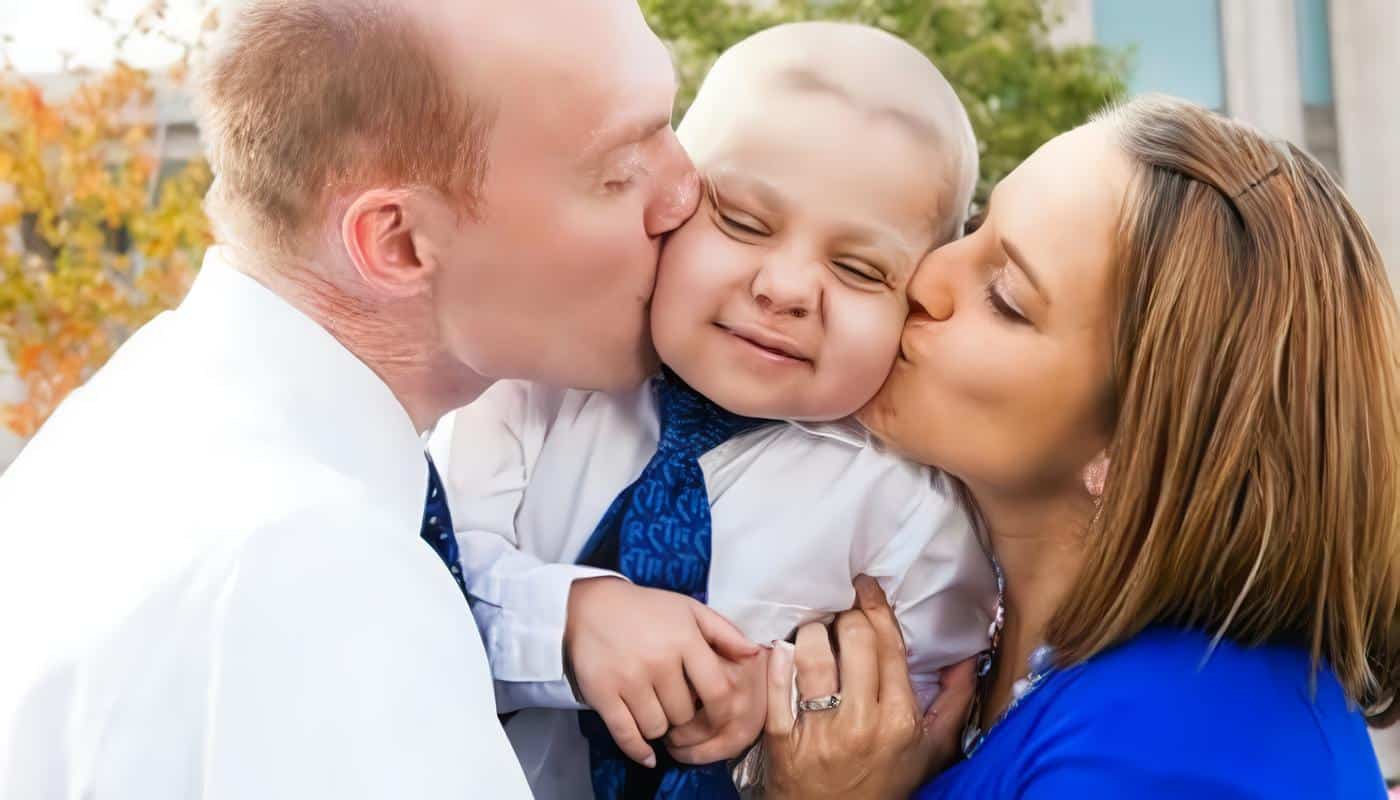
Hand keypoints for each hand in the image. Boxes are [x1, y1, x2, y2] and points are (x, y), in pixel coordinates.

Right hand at [565, 577, 759, 767]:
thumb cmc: (646, 609)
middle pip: (684, 714)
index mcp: (684, 639)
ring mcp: (629, 678)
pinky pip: (626, 735)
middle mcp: (658, 660)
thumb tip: (755, 654)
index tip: (718, 716)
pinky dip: (638, 750)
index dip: (723, 711)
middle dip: (683, 715)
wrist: (590, 605)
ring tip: (654, 709)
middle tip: (673, 703)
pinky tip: (647, 754)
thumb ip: (724, 632)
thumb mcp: (689, 610)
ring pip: (657, 727)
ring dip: (659, 726)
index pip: (718, 690)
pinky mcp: (602, 693)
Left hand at [760, 576, 976, 799]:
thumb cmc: (885, 784)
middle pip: (853, 639)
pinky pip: (777, 685)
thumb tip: (967, 658)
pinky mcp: (782, 739)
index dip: (875, 607)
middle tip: (841, 615)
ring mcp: (819, 731)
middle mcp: (861, 722)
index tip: (865, 586)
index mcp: (899, 718)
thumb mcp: (931, 749)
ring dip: (812, 631)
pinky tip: (786, 650)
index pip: (888, 644)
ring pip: (812, 655)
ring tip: (815, 632)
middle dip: (846, 616)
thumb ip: (954, 701)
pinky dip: (779, 659)